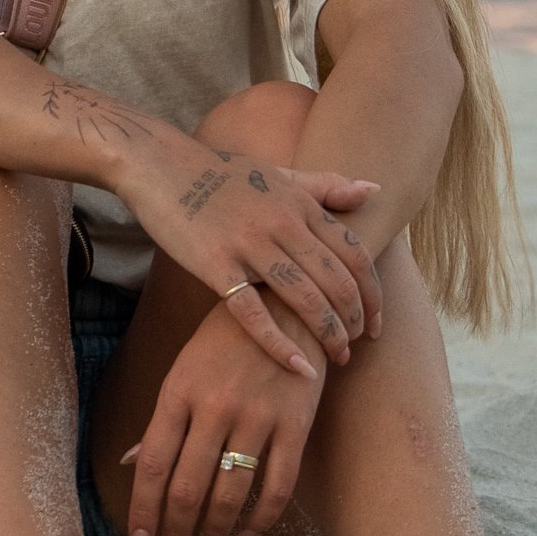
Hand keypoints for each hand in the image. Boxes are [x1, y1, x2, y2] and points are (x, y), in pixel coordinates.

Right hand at [120, 134, 382, 375]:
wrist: (160, 165)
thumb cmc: (220, 172)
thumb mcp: (279, 174)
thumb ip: (326, 185)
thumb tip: (375, 190)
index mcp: (300, 204)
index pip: (355, 254)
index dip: (373, 293)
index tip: (376, 322)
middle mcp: (282, 224)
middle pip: (337, 281)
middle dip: (355, 320)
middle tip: (358, 346)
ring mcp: (250, 245)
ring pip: (305, 299)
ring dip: (329, 335)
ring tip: (337, 359)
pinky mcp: (216, 265)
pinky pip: (254, 313)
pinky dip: (280, 344)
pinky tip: (300, 369)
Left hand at [121, 304, 325, 535]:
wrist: (286, 303)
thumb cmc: (225, 340)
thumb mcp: (184, 370)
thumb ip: (161, 420)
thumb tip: (130, 464)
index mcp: (178, 392)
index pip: (152, 465)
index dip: (142, 511)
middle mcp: (214, 406)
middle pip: (187, 487)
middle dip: (176, 530)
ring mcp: (257, 416)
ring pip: (231, 494)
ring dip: (215, 530)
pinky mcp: (295, 424)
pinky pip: (277, 488)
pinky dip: (260, 519)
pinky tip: (247, 531)